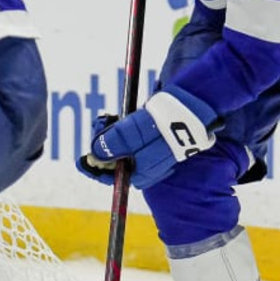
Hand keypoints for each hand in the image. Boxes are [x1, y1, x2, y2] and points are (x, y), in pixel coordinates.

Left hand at [83, 86, 217, 188]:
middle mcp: (149, 166)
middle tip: (97, 129)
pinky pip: (134, 140)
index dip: (95, 169)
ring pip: (124, 149)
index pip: (113, 177)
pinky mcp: (159, 139)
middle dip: (102, 149)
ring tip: (106, 119)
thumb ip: (113, 145)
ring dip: (111, 136)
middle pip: (117, 163)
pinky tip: (117, 119)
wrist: (197, 103)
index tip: (82, 159)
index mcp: (144, 172)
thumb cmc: (165, 120)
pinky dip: (122, 131)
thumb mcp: (134, 132)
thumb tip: (93, 157)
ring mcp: (156, 153)